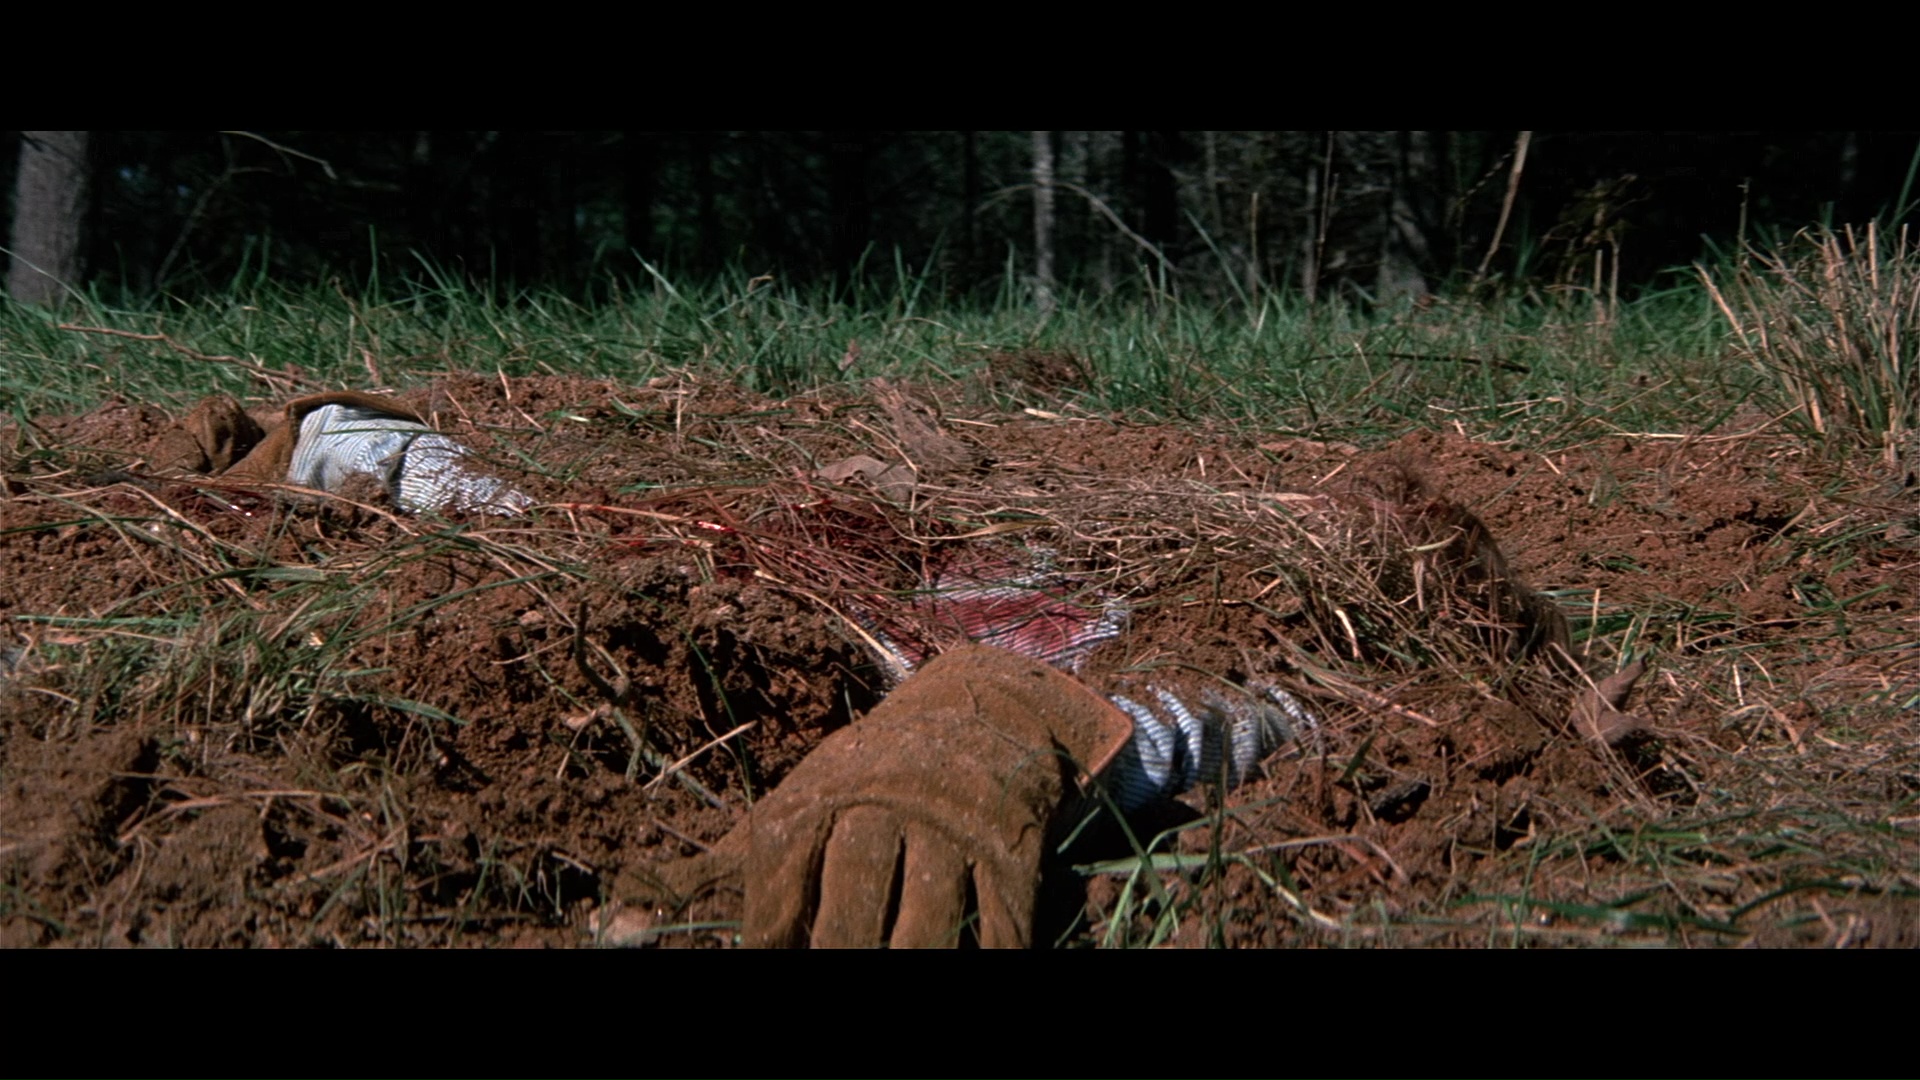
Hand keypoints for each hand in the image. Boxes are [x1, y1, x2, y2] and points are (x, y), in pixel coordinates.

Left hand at [636, 644, 1133, 947]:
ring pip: (932, 910)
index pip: (787, 867)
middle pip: (858, 888)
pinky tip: (971, 966)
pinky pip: (1000, 919)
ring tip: (890, 975)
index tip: (765, 952)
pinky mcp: (1008, 857)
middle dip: (837, 943)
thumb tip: (619, 928)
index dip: (771, 921)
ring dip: (909, 953)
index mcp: (826, 799)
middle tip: (825, 969)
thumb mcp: (796, 803)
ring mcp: (952, 834)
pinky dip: (987, 951)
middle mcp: (887, 812)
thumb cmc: (866, 777)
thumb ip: (720, 868)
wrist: (982, 709)